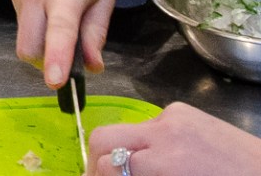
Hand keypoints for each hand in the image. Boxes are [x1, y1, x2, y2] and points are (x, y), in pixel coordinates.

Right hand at [4, 0, 125, 86]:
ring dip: (40, 33)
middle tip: (68, 58)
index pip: (59, 34)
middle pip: (26, 44)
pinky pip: (18, 9)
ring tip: (65, 7)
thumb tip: (91, 65)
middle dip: (43, 60)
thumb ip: (95, 31)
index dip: (57, 61)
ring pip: (22, 28)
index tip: (55, 83)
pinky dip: (34, 14)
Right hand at [87, 102, 260, 173]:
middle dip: (95, 161)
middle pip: (104, 137)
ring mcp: (174, 116)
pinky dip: (147, 142)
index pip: (109, 164)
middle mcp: (164, 131)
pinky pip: (150, 124)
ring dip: (122, 150)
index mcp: (167, 161)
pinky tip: (164, 158)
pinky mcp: (184, 110)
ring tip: (133, 170)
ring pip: (126, 129)